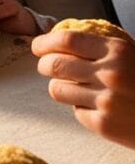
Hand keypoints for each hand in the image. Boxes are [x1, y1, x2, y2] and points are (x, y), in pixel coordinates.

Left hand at [32, 30, 134, 149]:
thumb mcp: (134, 55)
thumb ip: (103, 48)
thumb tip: (62, 39)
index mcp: (118, 52)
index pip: (66, 40)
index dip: (45, 42)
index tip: (37, 46)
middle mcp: (110, 74)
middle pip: (54, 64)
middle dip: (44, 64)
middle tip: (46, 66)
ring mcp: (105, 101)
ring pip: (56, 89)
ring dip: (59, 86)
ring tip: (72, 87)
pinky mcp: (103, 124)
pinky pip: (74, 111)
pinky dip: (79, 107)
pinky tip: (96, 106)